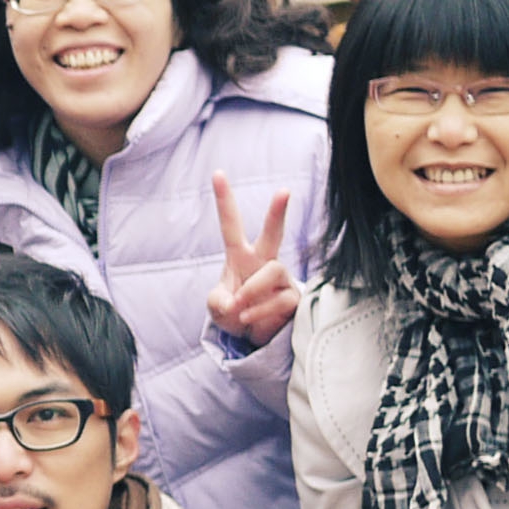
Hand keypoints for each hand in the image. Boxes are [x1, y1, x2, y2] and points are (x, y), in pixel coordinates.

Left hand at [205, 171, 297, 345]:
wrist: (251, 335)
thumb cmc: (233, 311)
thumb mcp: (216, 307)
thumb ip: (218, 302)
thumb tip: (233, 303)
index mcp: (240, 255)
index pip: (231, 224)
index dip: (224, 200)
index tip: (218, 173)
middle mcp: (262, 261)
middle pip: (273, 233)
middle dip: (277, 213)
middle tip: (284, 191)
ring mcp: (279, 278)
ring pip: (272, 271)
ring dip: (252, 291)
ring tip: (239, 308)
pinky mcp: (292, 297)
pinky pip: (278, 300)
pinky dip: (258, 312)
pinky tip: (249, 319)